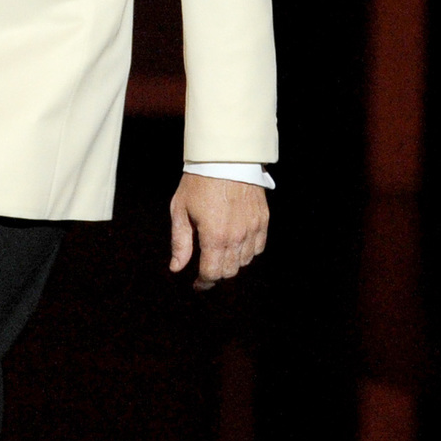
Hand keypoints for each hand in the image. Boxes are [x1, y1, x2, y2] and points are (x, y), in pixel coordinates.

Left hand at [168, 174, 268, 289]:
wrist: (225, 157)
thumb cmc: (199, 182)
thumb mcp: (180, 210)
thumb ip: (180, 243)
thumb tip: (177, 268)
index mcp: (214, 237)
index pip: (212, 274)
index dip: (203, 283)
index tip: (197, 284)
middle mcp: (237, 237)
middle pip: (229, 271)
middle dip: (216, 273)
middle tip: (206, 266)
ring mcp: (253, 228)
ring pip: (245, 261)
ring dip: (232, 262)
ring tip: (221, 252)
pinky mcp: (263, 219)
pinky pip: (258, 247)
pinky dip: (248, 250)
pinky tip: (237, 243)